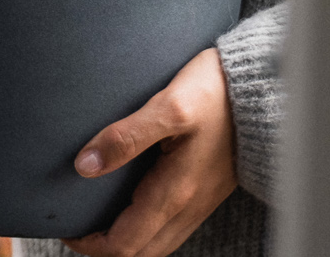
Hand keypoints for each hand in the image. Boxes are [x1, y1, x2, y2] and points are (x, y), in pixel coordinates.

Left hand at [64, 47, 237, 256]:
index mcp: (175, 193)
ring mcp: (199, 201)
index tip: (65, 228)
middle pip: (140, 253)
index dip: (89, 245)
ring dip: (124, 241)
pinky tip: (129, 204)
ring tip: (95, 219)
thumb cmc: (216, 93)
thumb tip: (85, 164)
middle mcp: (188, 206)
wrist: (264, 90)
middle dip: (103, 249)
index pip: (124, 244)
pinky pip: (170, 227)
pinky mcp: (205, 191)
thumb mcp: (169, 107)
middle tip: (74, 227)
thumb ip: (126, 137)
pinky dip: (144, 228)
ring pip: (156, 243)